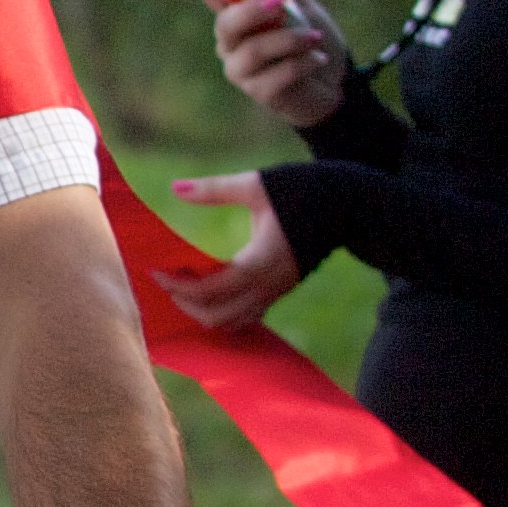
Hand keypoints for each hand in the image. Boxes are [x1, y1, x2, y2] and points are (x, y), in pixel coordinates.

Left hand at [151, 172, 302, 332]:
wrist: (352, 204)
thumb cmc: (305, 189)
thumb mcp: (257, 184)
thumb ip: (215, 189)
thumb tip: (175, 188)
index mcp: (261, 260)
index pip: (211, 290)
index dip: (178, 286)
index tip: (155, 272)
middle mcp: (270, 284)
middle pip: (217, 316)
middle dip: (185, 304)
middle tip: (165, 282)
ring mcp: (277, 291)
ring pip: (232, 322)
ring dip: (202, 311)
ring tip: (181, 287)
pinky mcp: (281, 290)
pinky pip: (247, 316)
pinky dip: (222, 311)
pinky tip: (205, 291)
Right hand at [198, 0, 349, 127]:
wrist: (336, 79)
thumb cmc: (312, 38)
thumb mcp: (300, 4)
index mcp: (236, 14)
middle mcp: (230, 42)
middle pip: (225, 24)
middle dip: (252, 11)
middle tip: (280, 3)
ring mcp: (241, 69)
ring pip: (253, 51)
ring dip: (290, 40)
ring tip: (316, 37)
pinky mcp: (259, 92)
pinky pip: (277, 74)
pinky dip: (303, 62)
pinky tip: (318, 58)